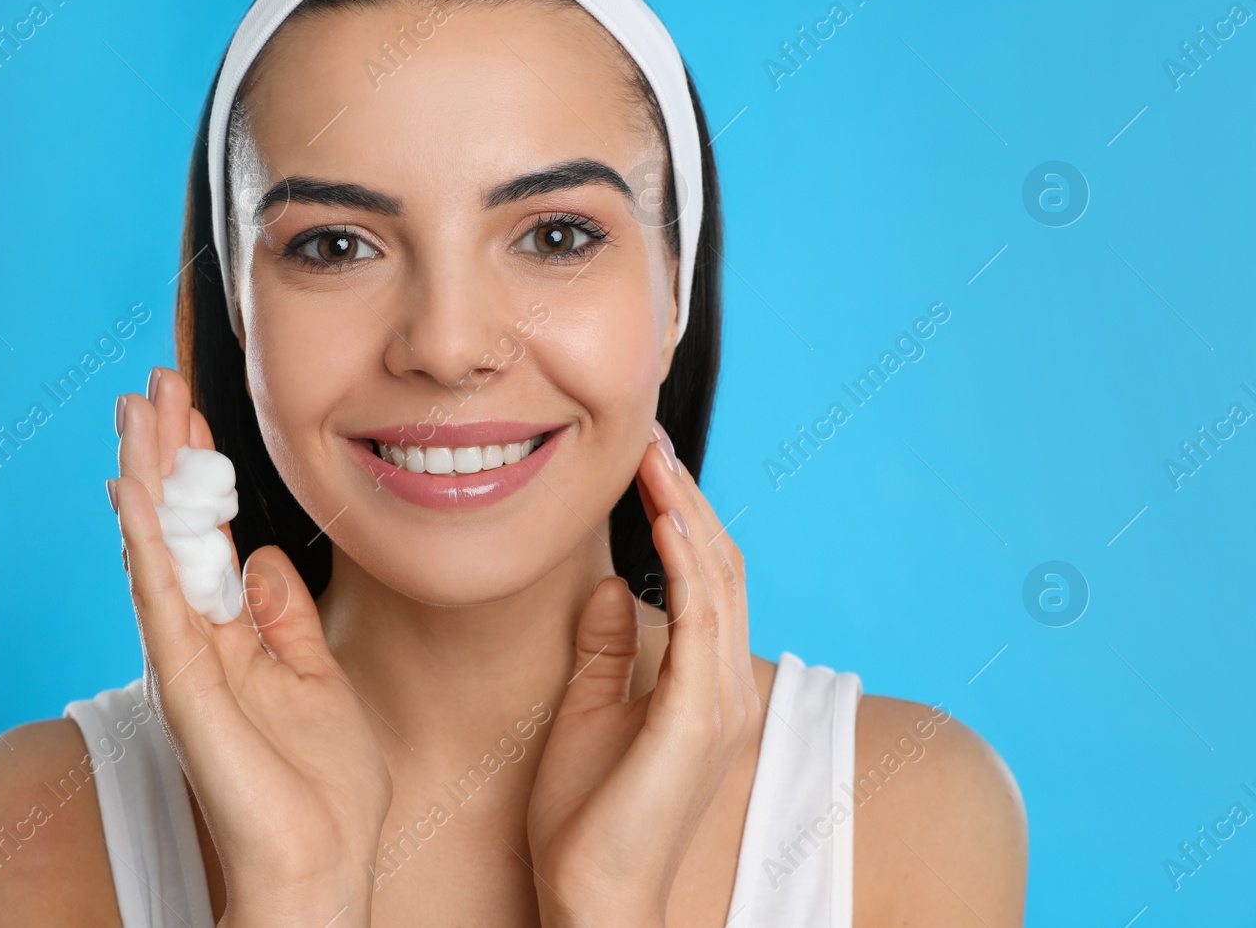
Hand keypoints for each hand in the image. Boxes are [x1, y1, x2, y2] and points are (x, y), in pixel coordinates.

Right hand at [110, 366, 391, 925]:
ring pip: (155, 548)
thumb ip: (284, 616)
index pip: (204, 532)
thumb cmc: (322, 786)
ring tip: (137, 408)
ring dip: (145, 474)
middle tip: (154, 382)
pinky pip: (160, 599)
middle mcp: (197, 639)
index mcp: (230, 635)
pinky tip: (130, 490)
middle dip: (164, 452)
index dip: (197, 469)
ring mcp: (186, 659)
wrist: (321, 860)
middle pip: (172, 526)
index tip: (192, 407)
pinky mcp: (185, 682)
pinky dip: (144, 542)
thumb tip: (259, 559)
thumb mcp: (315, 673)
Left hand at [525, 422, 758, 927]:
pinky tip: (665, 516)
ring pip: (717, 579)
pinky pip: (702, 621)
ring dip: (686, 509)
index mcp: (706, 684)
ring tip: (653, 453)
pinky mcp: (700, 718)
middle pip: (717, 565)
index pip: (703, 577)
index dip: (680, 512)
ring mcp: (722, 701)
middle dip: (685, 493)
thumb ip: (609, 648)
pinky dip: (686, 561)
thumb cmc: (587, 817)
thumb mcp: (591, 709)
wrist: (593, 895)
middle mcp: (727, 686)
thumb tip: (607, 586)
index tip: (646, 459)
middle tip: (650, 433)